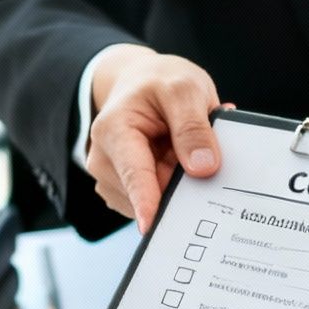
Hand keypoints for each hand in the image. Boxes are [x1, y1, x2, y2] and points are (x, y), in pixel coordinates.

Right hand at [86, 44, 225, 230]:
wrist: (143, 82)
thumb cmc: (160, 82)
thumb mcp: (185, 89)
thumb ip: (194, 127)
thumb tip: (203, 168)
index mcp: (114, 130)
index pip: (133, 173)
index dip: (145, 201)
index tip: (152, 226)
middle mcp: (104, 159)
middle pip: (149, 191)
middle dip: (180, 182)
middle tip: (199, 151)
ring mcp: (112, 178)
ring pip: (154, 200)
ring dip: (177, 182)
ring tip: (180, 149)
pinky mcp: (124, 190)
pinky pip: (155, 201)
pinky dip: (172, 186)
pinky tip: (175, 161)